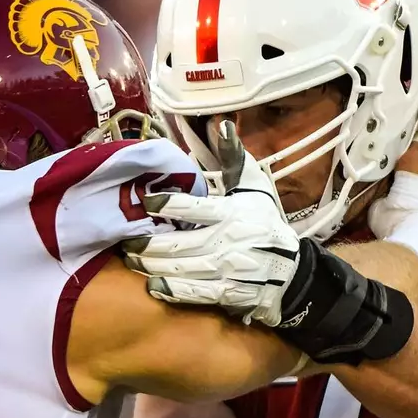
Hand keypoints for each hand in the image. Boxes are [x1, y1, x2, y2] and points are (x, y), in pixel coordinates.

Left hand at [121, 121, 299, 325]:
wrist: (292, 269)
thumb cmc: (266, 222)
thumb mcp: (254, 187)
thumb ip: (234, 158)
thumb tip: (224, 124)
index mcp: (232, 213)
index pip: (195, 208)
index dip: (169, 205)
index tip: (147, 201)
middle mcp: (228, 241)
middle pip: (180, 243)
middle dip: (148, 243)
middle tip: (125, 240)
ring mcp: (228, 270)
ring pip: (183, 268)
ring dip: (153, 265)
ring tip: (130, 260)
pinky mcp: (228, 293)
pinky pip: (196, 293)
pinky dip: (173, 290)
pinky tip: (153, 285)